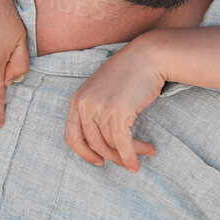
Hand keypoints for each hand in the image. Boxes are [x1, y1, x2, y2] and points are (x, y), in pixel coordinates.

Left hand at [65, 39, 165, 170]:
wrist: (147, 57)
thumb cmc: (129, 74)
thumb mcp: (102, 91)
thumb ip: (96, 111)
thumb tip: (103, 142)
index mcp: (77, 100)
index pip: (72, 137)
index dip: (84, 154)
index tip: (99, 161)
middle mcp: (84, 105)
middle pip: (94, 144)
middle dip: (113, 157)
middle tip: (127, 162)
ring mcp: (100, 108)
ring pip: (111, 144)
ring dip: (129, 153)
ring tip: (146, 153)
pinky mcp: (118, 112)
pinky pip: (123, 142)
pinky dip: (131, 154)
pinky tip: (142, 157)